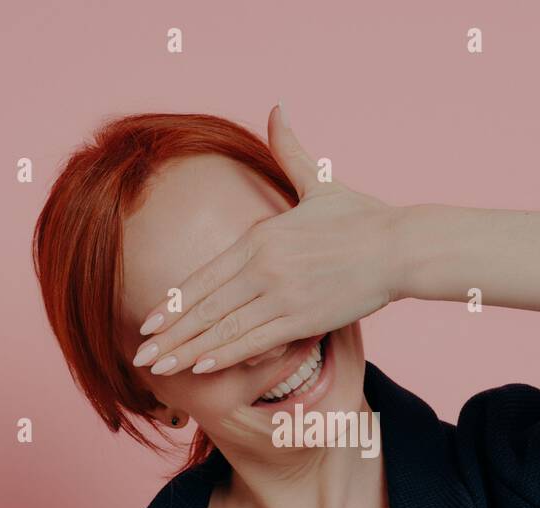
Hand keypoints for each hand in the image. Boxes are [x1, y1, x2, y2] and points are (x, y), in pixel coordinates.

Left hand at [133, 103, 401, 374]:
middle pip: (204, 306)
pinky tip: (202, 367)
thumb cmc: (363, 217)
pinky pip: (255, 341)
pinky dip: (226, 355)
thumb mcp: (319, 182)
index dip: (172, 302)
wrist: (400, 245)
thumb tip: (277, 108)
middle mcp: (263, 267)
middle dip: (169, 335)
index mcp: (260, 237)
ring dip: (188, 351)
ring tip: (158, 368)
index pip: (203, 276)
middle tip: (139, 356)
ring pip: (223, 328)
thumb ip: (290, 152)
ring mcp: (281, 294)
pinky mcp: (303, 317)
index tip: (147, 321)